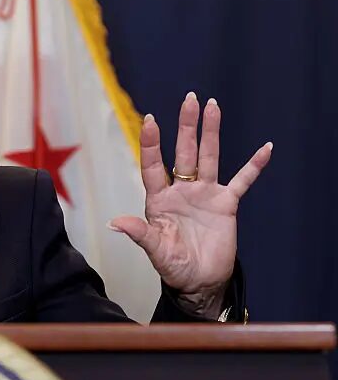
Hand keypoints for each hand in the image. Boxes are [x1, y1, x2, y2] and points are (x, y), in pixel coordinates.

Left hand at [109, 92, 271, 315]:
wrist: (199, 282)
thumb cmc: (172, 266)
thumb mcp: (155, 250)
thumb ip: (139, 234)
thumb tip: (114, 223)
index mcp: (159, 199)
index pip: (153, 165)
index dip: (151, 144)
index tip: (150, 120)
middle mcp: (181, 190)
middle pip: (184, 152)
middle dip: (186, 126)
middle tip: (190, 98)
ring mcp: (204, 195)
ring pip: (209, 157)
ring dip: (211, 133)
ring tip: (213, 106)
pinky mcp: (226, 205)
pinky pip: (242, 181)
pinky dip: (253, 166)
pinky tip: (265, 148)